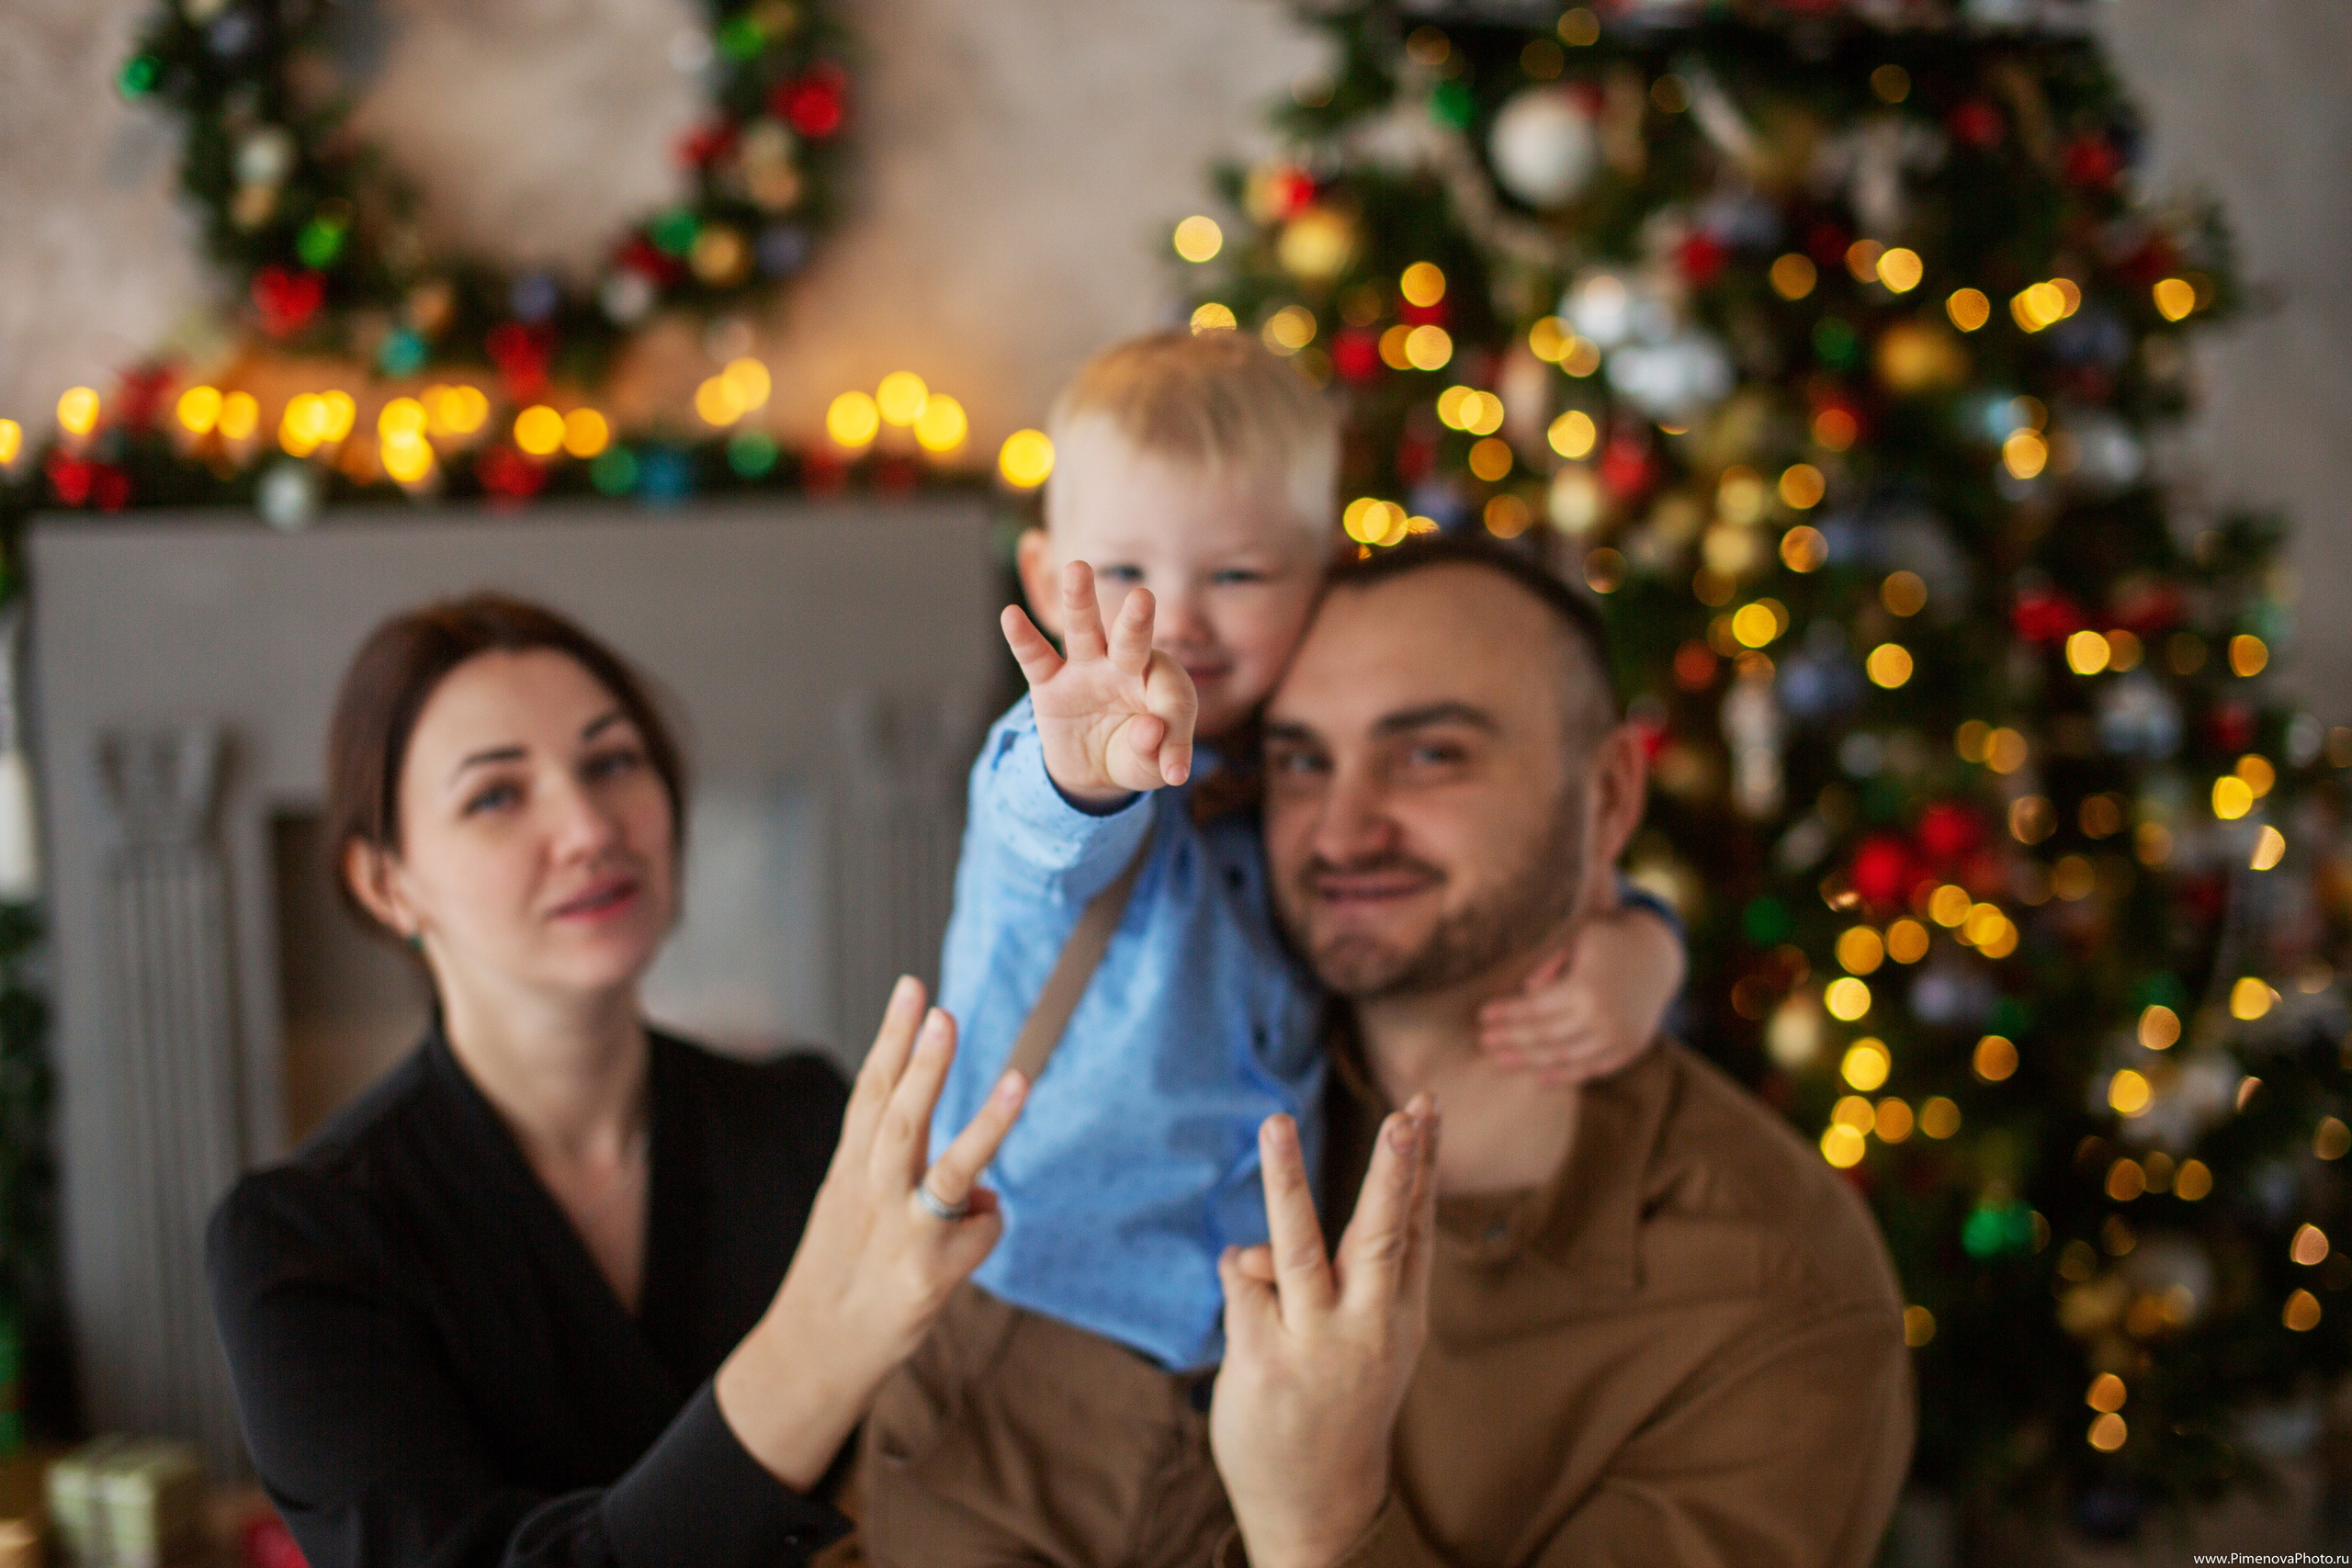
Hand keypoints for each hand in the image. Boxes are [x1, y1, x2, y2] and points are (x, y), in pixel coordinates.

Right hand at [715, 976, 1026, 1489]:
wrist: (814, 1353)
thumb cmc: (841, 1271)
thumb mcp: (849, 1206)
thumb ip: (896, 1171)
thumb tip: (980, 1179)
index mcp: (848, 1168)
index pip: (870, 1090)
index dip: (893, 1037)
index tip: (913, 985)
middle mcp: (871, 1194)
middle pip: (899, 1119)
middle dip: (923, 1064)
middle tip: (944, 1013)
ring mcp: (903, 1234)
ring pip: (947, 1171)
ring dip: (985, 1125)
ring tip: (1019, 1082)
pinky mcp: (931, 1274)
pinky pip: (983, 1229)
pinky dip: (985, 1227)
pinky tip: (967, 1240)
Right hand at [1003, 560, 1197, 804]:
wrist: (1094, 768)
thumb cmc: (1134, 755)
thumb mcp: (1150, 766)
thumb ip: (1157, 753)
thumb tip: (1150, 731)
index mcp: (1159, 683)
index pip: (1172, 694)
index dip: (1175, 728)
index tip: (1175, 770)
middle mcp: (1124, 665)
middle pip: (1132, 639)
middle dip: (1136, 621)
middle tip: (1142, 599)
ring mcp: (1085, 669)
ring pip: (1084, 630)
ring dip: (1081, 602)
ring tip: (1077, 569)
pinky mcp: (1049, 683)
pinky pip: (1035, 657)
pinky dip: (1022, 638)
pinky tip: (1010, 615)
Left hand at [1211, 1096, 1439, 1567]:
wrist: (1319, 1506)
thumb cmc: (1340, 1403)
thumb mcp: (1371, 1343)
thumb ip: (1338, 1282)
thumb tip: (1258, 1247)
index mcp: (1401, 1314)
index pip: (1416, 1225)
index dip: (1422, 1165)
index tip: (1427, 1107)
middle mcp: (1366, 1325)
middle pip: (1382, 1233)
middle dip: (1393, 1172)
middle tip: (1403, 1117)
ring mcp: (1314, 1343)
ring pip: (1298, 1245)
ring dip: (1287, 1179)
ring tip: (1277, 1121)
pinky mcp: (1263, 1360)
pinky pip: (1241, 1277)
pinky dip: (1242, 1272)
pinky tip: (1254, 1306)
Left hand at [1478, 905, 1683, 1085]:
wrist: (1656, 959)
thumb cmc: (1606, 943)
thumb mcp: (1578, 939)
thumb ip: (1551, 963)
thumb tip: (1527, 990)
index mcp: (1586, 987)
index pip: (1535, 1007)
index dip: (1506, 1013)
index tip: (1482, 1016)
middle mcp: (1603, 1017)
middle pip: (1545, 1036)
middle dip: (1510, 1040)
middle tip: (1484, 1042)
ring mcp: (1617, 1037)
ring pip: (1564, 1057)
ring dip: (1528, 1062)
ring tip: (1500, 1062)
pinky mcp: (1628, 1050)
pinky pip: (1591, 1069)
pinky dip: (1564, 1076)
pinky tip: (1538, 1079)